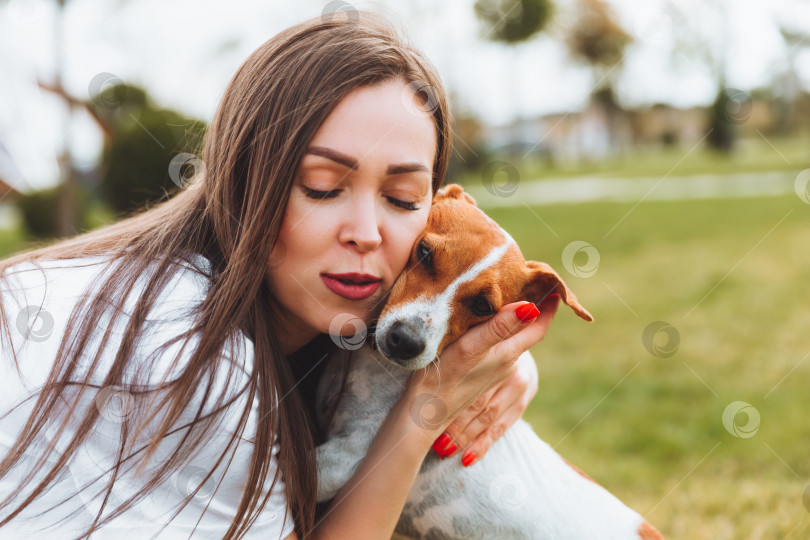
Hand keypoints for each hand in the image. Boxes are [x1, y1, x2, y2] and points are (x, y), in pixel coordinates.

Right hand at [403, 294, 559, 454]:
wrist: (422, 416)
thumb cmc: (443, 379)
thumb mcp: (471, 349)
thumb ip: (499, 328)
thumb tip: (531, 307)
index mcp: (507, 354)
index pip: (537, 328)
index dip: (548, 308)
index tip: (553, 286)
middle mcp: (506, 364)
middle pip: (528, 334)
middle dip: (533, 310)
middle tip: (531, 282)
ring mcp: (493, 374)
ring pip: (512, 344)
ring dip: (517, 325)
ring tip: (514, 300)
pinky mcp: (480, 380)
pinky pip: (499, 353)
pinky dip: (501, 337)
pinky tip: (489, 332)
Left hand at [431, 348, 538, 465]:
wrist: (519, 335)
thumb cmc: (483, 339)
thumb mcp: (473, 337)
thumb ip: (458, 347)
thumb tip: (423, 357)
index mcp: (496, 353)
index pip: (470, 383)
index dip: (450, 402)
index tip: (429, 415)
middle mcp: (511, 372)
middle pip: (478, 403)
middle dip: (455, 424)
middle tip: (435, 440)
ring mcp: (520, 388)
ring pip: (489, 419)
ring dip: (466, 438)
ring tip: (445, 450)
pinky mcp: (523, 401)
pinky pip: (501, 428)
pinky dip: (483, 444)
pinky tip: (467, 458)